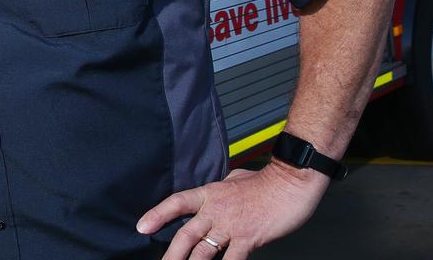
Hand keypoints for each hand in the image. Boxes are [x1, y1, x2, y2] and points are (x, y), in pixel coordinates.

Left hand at [136, 162, 328, 259]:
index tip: (142, 226)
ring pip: (204, 252)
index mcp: (210, 194)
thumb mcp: (235, 179)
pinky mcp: (248, 239)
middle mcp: (216, 211)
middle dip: (171, 254)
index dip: (157, 214)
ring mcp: (231, 226)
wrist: (290, 182)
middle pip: (186, 235)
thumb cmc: (266, 181)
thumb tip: (214, 191)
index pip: (177, 203)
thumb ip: (221, 190)